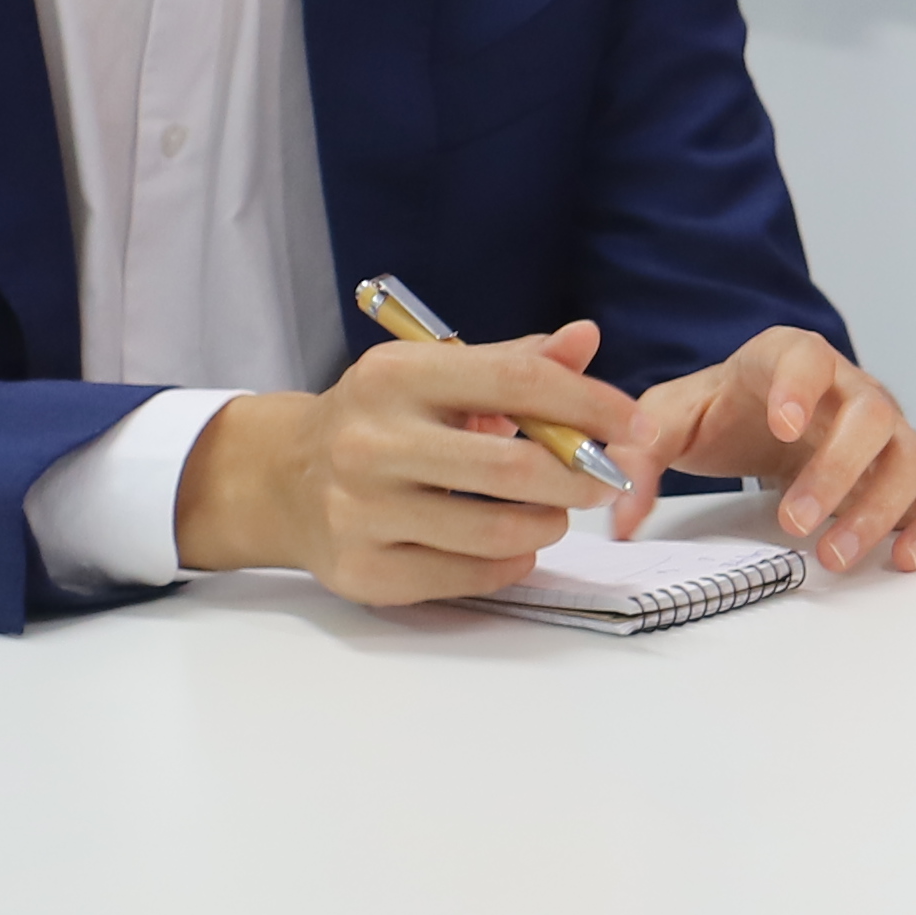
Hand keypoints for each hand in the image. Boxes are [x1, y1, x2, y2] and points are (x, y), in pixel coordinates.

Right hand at [182, 321, 647, 608]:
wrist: (283, 478)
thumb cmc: (383, 420)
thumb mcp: (436, 374)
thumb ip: (515, 361)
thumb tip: (586, 339)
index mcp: (394, 377)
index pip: (517, 381)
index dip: (589, 404)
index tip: (632, 424)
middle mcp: (370, 443)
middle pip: (513, 469)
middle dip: (580, 477)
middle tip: (601, 479)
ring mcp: (360, 513)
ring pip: (497, 532)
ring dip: (548, 523)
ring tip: (553, 511)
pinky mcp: (363, 571)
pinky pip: (469, 576)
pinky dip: (511, 562)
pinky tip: (513, 543)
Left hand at [614, 328, 915, 575]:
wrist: (763, 422)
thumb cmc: (724, 414)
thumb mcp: (671, 420)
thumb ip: (641, 453)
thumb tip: (621, 513)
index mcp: (792, 361)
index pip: (807, 356)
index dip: (802, 386)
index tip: (784, 424)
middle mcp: (851, 392)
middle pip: (873, 414)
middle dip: (837, 472)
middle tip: (794, 521)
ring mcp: (888, 434)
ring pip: (912, 456)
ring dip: (880, 508)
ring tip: (833, 555)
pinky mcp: (908, 475)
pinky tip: (902, 557)